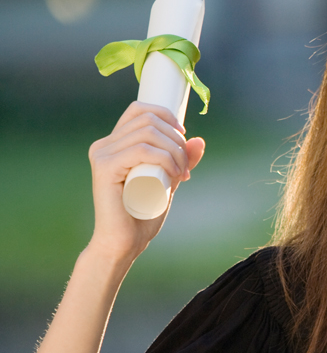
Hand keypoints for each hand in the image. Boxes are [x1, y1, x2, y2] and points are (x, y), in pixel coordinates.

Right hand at [87, 101, 204, 262]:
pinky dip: (164, 158)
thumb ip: (181, 160)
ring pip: (148, 133)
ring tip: (181, 173)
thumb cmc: (144, 213)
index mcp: (115, 144)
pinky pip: (142, 150)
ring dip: (174, 150)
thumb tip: (199, 140)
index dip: (166, 115)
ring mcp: (102, 155)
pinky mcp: (105, 168)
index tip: (184, 136)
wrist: (125, 242)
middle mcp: (104, 145)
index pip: (139, 110)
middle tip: (186, 165)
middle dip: (176, 138)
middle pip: (148, 118)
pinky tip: (173, 174)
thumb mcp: (169, 180)